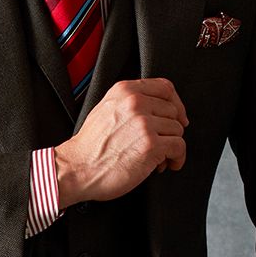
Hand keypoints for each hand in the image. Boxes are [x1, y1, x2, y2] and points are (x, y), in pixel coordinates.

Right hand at [54, 77, 188, 206]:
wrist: (77, 169)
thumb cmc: (89, 148)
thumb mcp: (105, 110)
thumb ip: (128, 104)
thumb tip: (155, 109)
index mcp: (124, 91)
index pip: (165, 87)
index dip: (176, 104)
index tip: (178, 116)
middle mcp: (136, 103)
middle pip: (173, 111)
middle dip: (170, 130)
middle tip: (162, 144)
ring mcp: (144, 123)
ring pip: (177, 130)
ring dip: (171, 147)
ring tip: (158, 158)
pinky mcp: (151, 145)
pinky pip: (179, 147)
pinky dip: (177, 158)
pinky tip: (166, 165)